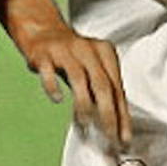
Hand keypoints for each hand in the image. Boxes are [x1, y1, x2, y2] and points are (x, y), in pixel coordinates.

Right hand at [17, 25, 130, 148]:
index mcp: (104, 52)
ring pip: (79, 79)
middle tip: (109, 136)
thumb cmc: (72, 55)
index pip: (117, 88)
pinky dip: (53, 86)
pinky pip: (48, 72)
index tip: (124, 136)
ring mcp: (65, 50)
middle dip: (108, 114)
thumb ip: (104, 91)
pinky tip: (58, 99)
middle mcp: (87, 49)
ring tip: (85, 124)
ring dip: (83, 104)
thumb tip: (116, 124)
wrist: (42, 29)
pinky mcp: (44, 54)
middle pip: (102, 85)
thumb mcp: (93, 68)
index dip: (122, 115)